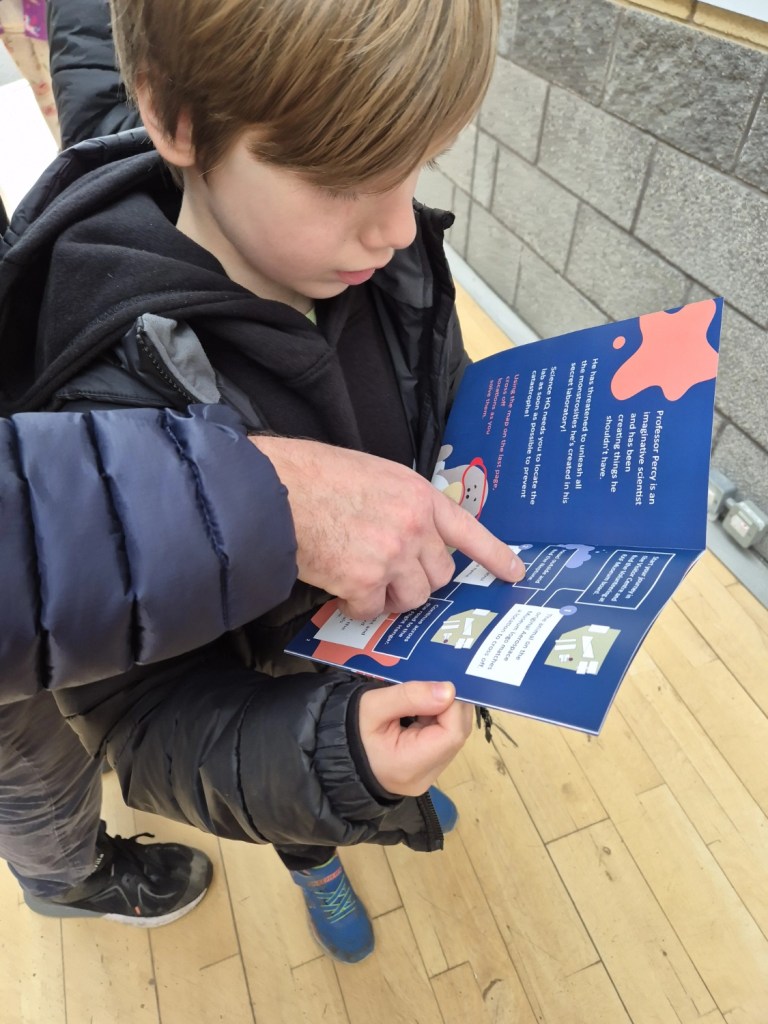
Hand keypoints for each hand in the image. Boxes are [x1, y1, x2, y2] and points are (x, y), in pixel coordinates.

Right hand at [252, 437, 524, 618]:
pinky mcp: (363, 582)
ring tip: (360, 578)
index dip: (494, 556)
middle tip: (389, 574)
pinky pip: (371, 610)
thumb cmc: (316, 476)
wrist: (276, 488)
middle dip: (419, 581)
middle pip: (439, 575)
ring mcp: (391, 556)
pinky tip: (337, 586)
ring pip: (411, 598)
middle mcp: (413, 527)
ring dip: (389, 597)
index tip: (515, 574)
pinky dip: (355, 606)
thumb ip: (403, 505)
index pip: (468, 531)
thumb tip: (412, 534)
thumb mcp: (375, 476)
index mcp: (419, 496)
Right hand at [358, 681, 472, 795]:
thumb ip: (410, 696)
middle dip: (451, 706)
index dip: (453, 705)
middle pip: (456, 736)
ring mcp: (426, 776)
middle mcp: (424, 777)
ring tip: (423, 696)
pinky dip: (437, 721)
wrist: (331, 753)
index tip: (440, 683)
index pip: (452, 734)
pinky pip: (442, 742)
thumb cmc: (348, 729)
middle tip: (433, 684)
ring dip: (445, 713)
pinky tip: (422, 709)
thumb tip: (449, 690)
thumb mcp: (372, 706)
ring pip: (452, 738)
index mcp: (409, 765)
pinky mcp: (425, 770)